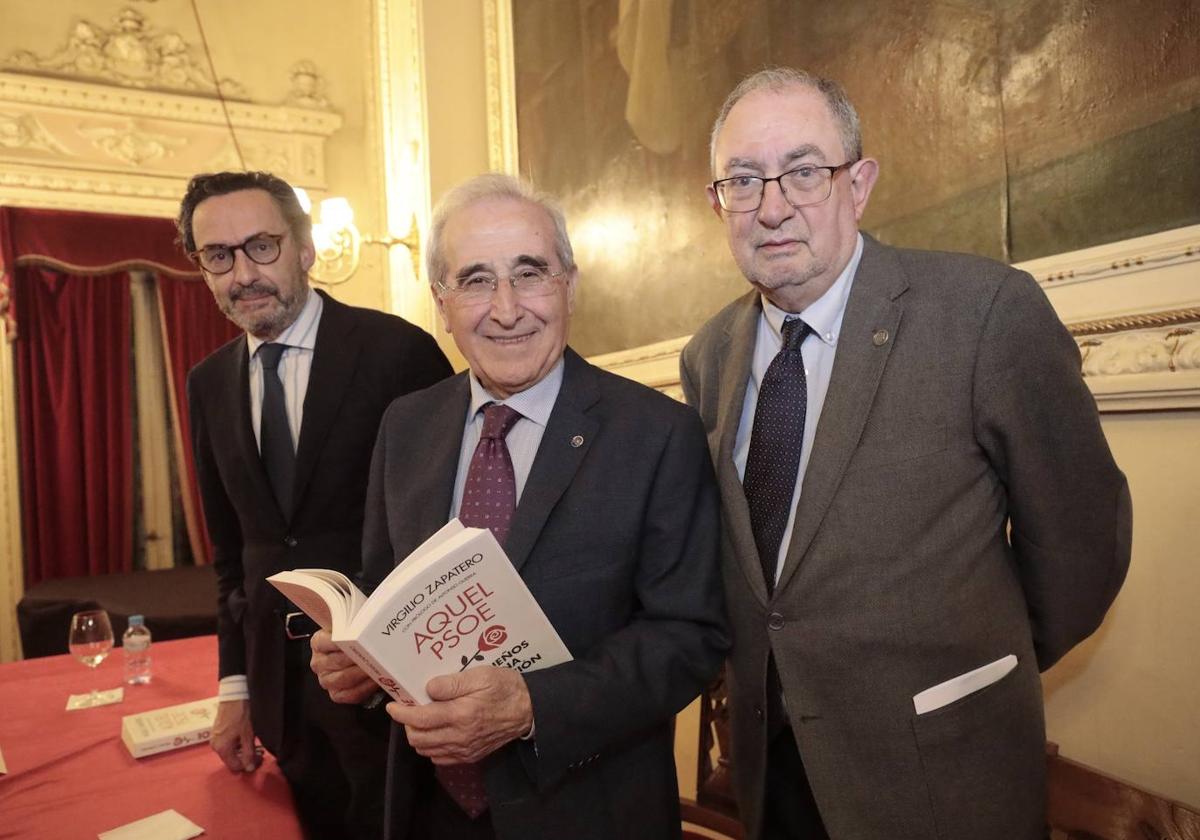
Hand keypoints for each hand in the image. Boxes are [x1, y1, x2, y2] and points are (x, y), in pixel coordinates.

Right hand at [211, 699, 260, 772]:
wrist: (235, 694)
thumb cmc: (242, 714)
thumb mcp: (248, 735)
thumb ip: (248, 753)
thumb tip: (249, 769)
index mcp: (221, 748)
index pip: (234, 766)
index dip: (248, 765)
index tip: (259, 759)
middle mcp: (215, 745)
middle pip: (232, 759)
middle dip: (246, 758)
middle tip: (260, 752)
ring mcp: (215, 737)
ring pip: (231, 751)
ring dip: (243, 751)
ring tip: (256, 744)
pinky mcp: (218, 731)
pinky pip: (228, 743)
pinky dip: (238, 743)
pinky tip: (247, 737)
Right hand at [310, 628, 377, 704]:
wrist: (354, 654)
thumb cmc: (353, 639)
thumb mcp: (348, 627)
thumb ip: (352, 623)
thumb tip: (365, 619)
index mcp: (318, 643)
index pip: (326, 642)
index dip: (342, 642)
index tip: (357, 639)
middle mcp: (319, 662)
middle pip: (337, 661)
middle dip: (357, 658)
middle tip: (372, 653)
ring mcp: (326, 680)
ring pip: (344, 678)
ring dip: (362, 673)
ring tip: (377, 665)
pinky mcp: (336, 694)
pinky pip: (351, 694)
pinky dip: (365, 687)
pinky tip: (376, 679)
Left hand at [387, 667, 532, 764]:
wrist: (528, 710)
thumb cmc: (505, 688)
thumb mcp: (481, 675)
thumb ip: (452, 683)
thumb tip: (427, 689)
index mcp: (460, 715)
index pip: (420, 718)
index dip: (401, 713)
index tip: (392, 705)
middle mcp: (459, 737)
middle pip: (418, 739)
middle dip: (407, 725)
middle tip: (409, 709)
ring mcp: (464, 750)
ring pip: (426, 751)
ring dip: (418, 736)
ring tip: (422, 719)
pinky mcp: (470, 756)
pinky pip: (440, 758)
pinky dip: (431, 747)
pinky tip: (437, 732)